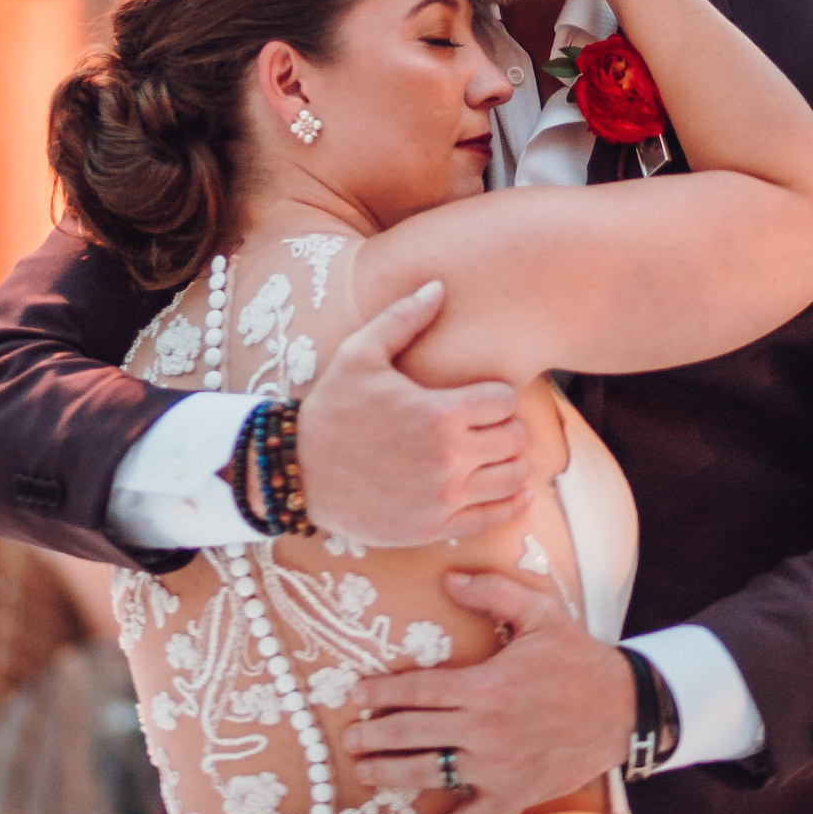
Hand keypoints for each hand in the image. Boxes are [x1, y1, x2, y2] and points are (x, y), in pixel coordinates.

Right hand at [296, 283, 528, 546]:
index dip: (495, 397)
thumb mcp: (359, 354)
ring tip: (496, 455)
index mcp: (437, 413)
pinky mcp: (436, 527)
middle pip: (515, 439)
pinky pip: (496, 516)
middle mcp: (447, 457)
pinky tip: (510, 489)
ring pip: (514, 477)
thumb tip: (438, 286)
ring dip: (512, 463)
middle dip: (506, 428)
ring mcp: (443, 496)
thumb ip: (402, 318)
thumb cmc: (331, 410)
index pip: (505, 401)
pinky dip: (511, 502)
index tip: (481, 400)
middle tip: (489, 426)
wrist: (297, 472)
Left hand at [344, 569, 636, 813]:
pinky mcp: (514, 796)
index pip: (418, 689)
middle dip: (374, 736)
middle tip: (348, 738)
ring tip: (365, 772)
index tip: (357, 695)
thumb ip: (493, 592)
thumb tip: (447, 578)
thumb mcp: (540, 613)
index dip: (381, 692)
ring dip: (391, 775)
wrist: (624, 710)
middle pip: (413, 733)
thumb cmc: (578, 660)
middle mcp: (485, 730)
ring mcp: (498, 768)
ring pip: (431, 774)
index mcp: (486, 685)